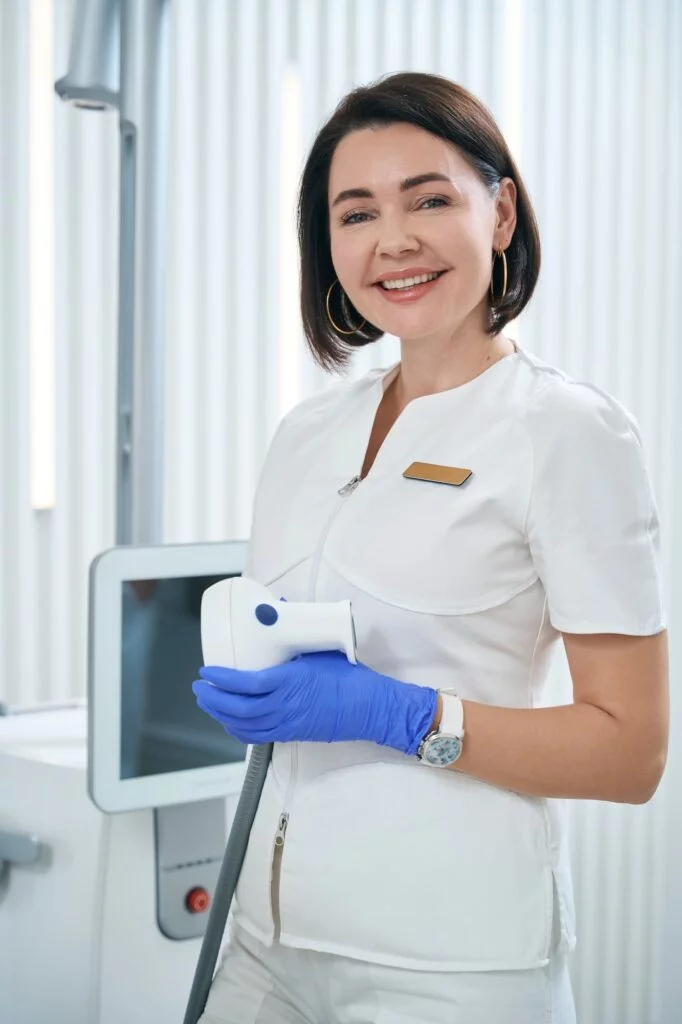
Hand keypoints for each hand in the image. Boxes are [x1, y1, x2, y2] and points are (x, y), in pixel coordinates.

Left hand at [192, 651, 437, 755]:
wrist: (371, 707)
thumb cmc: (350, 677)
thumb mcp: (322, 650)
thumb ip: (296, 633)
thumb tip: (277, 608)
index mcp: (292, 681)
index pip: (248, 684)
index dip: (223, 679)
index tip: (208, 670)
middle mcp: (286, 705)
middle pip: (239, 708)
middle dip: (214, 699)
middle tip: (200, 686)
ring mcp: (288, 723)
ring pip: (245, 724)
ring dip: (221, 714)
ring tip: (208, 701)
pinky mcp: (293, 733)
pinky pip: (258, 737)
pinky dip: (238, 730)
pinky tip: (230, 721)